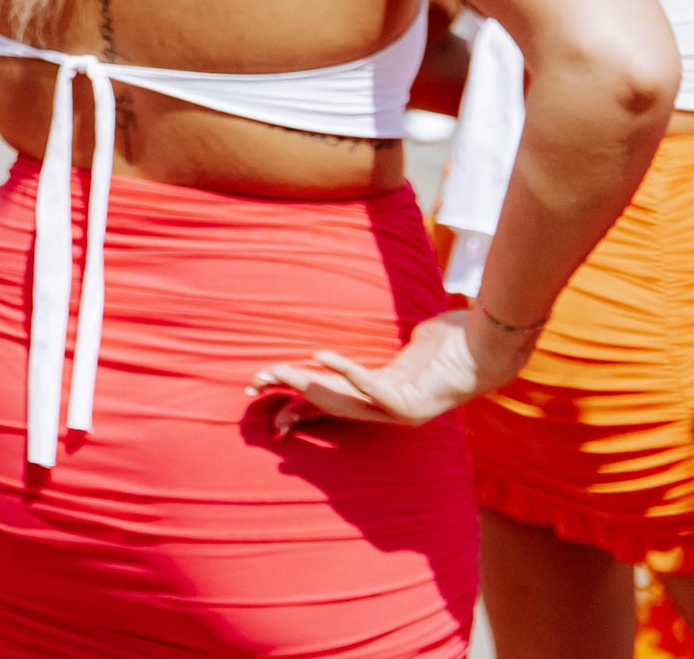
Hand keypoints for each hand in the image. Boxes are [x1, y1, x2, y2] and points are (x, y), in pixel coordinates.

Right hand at [247, 309, 518, 435]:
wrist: (491, 345)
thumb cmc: (454, 341)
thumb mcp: (414, 344)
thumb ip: (393, 351)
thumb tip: (391, 333)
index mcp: (383, 396)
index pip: (330, 404)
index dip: (296, 403)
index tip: (261, 396)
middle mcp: (389, 411)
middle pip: (328, 406)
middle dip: (289, 395)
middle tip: (255, 385)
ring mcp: (401, 412)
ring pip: (343, 402)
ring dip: (307, 385)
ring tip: (276, 370)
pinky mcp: (413, 405)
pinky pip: (372, 389)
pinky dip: (345, 371)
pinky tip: (319, 355)